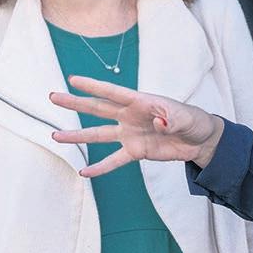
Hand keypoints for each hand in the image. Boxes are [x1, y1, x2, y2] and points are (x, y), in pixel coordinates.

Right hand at [49, 76, 223, 177]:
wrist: (200, 140)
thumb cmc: (193, 120)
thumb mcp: (186, 117)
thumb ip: (171, 119)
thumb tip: (158, 124)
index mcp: (142, 102)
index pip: (114, 92)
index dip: (94, 86)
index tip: (73, 79)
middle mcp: (130, 116)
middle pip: (98, 109)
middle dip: (76, 103)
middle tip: (53, 97)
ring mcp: (130, 134)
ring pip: (99, 135)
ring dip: (78, 136)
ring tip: (56, 136)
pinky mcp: (135, 151)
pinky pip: (114, 160)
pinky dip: (100, 167)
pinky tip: (83, 172)